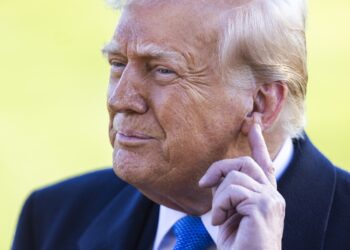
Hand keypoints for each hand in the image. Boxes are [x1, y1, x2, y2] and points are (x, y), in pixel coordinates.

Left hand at [199, 124, 284, 249]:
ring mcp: (270, 199)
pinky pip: (232, 191)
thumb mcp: (229, 213)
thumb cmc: (237, 244)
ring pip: (235, 177)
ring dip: (218, 197)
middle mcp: (273, 195)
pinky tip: (219, 222)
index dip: (257, 143)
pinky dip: (220, 205)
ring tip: (218, 217)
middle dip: (220, 168)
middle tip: (204, 183)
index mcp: (266, 196)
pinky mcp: (262, 205)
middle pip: (246, 163)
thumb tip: (215, 178)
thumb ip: (228, 192)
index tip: (252, 124)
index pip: (264, 163)